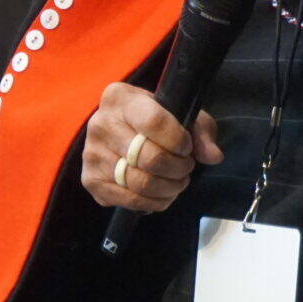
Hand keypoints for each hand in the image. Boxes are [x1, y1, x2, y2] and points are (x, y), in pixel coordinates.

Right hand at [82, 81, 222, 213]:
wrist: (122, 132)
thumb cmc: (156, 120)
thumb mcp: (183, 114)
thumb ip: (201, 131)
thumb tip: (212, 156)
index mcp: (120, 98)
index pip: (153, 123)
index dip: (178, 140)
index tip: (186, 146)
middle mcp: (99, 124)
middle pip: (148, 158)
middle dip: (178, 169)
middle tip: (186, 168)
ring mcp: (91, 154)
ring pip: (140, 183)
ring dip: (169, 188)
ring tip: (177, 182)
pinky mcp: (90, 180)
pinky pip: (129, 200)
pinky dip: (153, 203)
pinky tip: (162, 194)